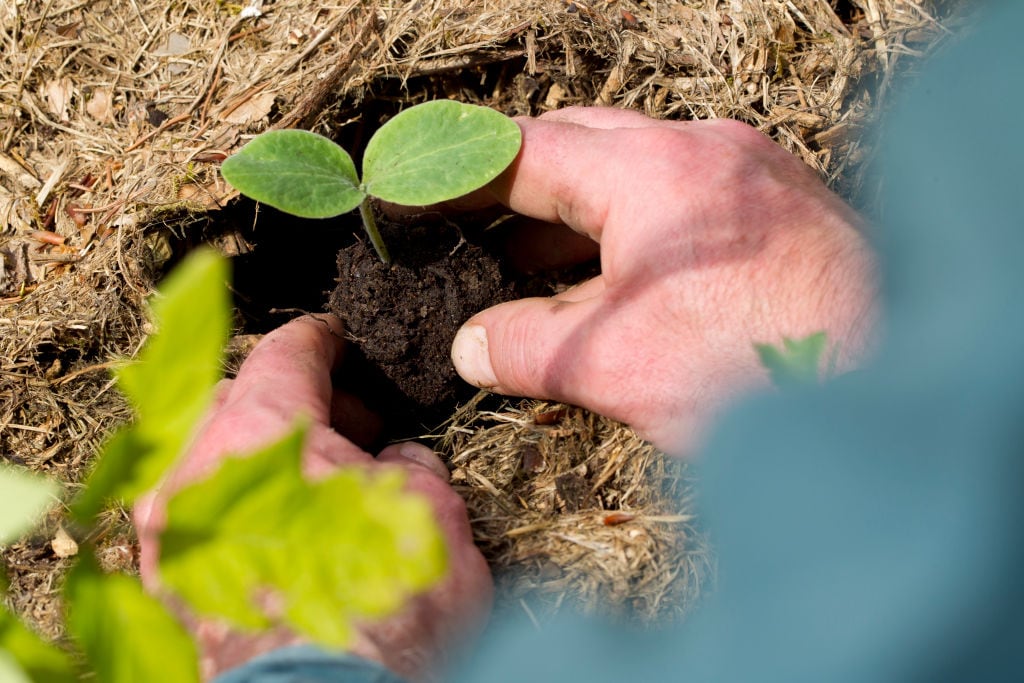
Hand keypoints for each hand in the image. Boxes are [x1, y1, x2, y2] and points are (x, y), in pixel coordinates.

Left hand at [134, 315, 491, 680]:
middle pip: (236, 400)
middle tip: (351, 427)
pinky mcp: (164, 586)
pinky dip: (239, 504)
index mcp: (258, 431)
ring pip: (211, 457)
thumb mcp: (433, 512)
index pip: (285, 354)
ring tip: (321, 485)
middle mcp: (194, 471)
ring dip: (265, 455)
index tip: (334, 339)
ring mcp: (167, 532)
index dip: (320, 340)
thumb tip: (393, 460)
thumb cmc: (385, 615)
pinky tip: (287, 531)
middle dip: (295, 403)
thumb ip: (407, 463)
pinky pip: (196, 514)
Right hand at [451, 107, 875, 453]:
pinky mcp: (782, 208)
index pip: (525, 150)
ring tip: (522, 265)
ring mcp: (751, 173)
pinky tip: (608, 280)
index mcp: (651, 171)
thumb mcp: (613, 365)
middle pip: (581, 144)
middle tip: (466, 226)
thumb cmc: (760, 373)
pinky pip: (682, 200)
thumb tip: (467, 345)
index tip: (415, 187)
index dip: (458, 172)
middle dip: (516, 185)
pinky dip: (631, 231)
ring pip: (634, 173)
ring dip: (574, 214)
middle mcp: (704, 150)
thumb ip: (523, 346)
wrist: (896, 392)